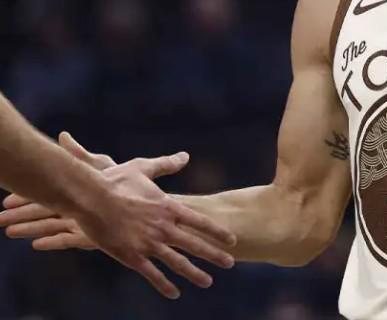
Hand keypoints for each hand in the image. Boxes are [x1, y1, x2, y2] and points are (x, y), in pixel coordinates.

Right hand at [0, 133, 237, 298]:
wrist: (90, 197)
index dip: (217, 232)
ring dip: (194, 273)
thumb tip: (185, 156)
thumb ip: (166, 164)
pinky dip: (164, 285)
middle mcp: (163, 227)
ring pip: (177, 263)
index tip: (231, 239)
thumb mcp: (144, 168)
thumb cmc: (115, 180)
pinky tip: (174, 293)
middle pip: (195, 244)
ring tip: (208, 282)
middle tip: (230, 263)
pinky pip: (152, 274)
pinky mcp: (132, 256)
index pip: (200, 222)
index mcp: (168, 207)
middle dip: (214, 255)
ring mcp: (149, 244)